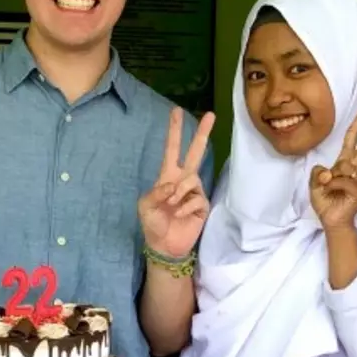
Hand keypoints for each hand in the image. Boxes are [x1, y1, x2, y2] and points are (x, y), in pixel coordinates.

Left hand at [138, 107, 214, 259]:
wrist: (164, 245)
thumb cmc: (153, 222)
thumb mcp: (145, 205)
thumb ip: (156, 192)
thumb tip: (173, 185)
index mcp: (168, 175)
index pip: (172, 149)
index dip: (174, 131)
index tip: (177, 111)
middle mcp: (183, 180)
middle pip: (196, 152)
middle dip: (202, 133)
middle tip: (211, 114)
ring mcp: (194, 192)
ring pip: (192, 179)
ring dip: (179, 193)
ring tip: (172, 206)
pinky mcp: (202, 205)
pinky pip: (196, 198)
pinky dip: (185, 207)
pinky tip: (180, 215)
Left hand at [310, 103, 356, 230]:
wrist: (331, 222)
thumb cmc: (325, 202)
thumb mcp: (314, 184)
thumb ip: (318, 172)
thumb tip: (329, 171)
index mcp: (343, 163)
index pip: (353, 138)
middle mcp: (354, 169)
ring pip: (346, 167)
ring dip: (332, 177)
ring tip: (327, 188)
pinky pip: (344, 180)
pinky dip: (334, 185)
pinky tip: (332, 191)